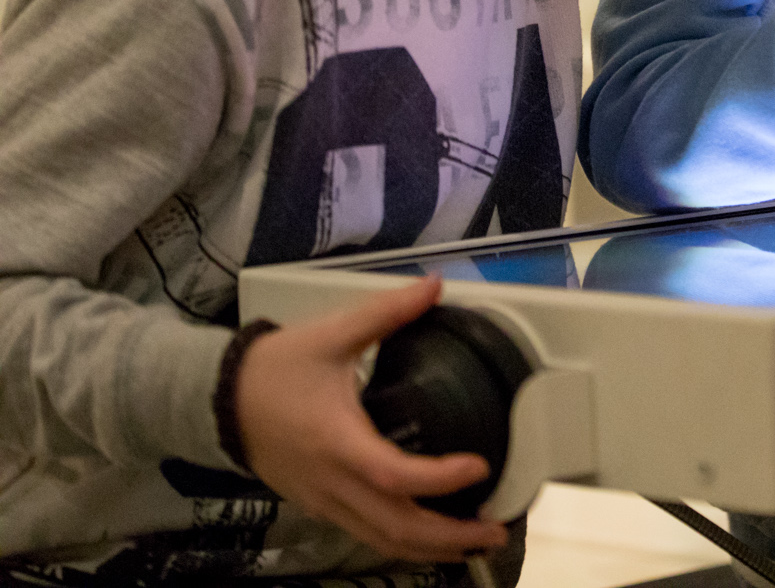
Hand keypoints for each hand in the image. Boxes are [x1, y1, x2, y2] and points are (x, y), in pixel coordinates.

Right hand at [238, 276, 507, 563]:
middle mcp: (332, 482)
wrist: (218, 399)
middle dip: (448, 535)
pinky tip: (435, 535)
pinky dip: (404, 542)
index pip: (393, 476)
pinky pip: (366, 535)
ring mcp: (324, 501)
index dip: (438, 478)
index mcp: (337, 441)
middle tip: (497, 529)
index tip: (479, 466)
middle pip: (394, 527)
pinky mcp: (320, 506)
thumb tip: (433, 285)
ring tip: (477, 541)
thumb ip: (386, 312)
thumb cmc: (275, 368)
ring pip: (381, 540)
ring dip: (431, 547)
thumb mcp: (331, 334)